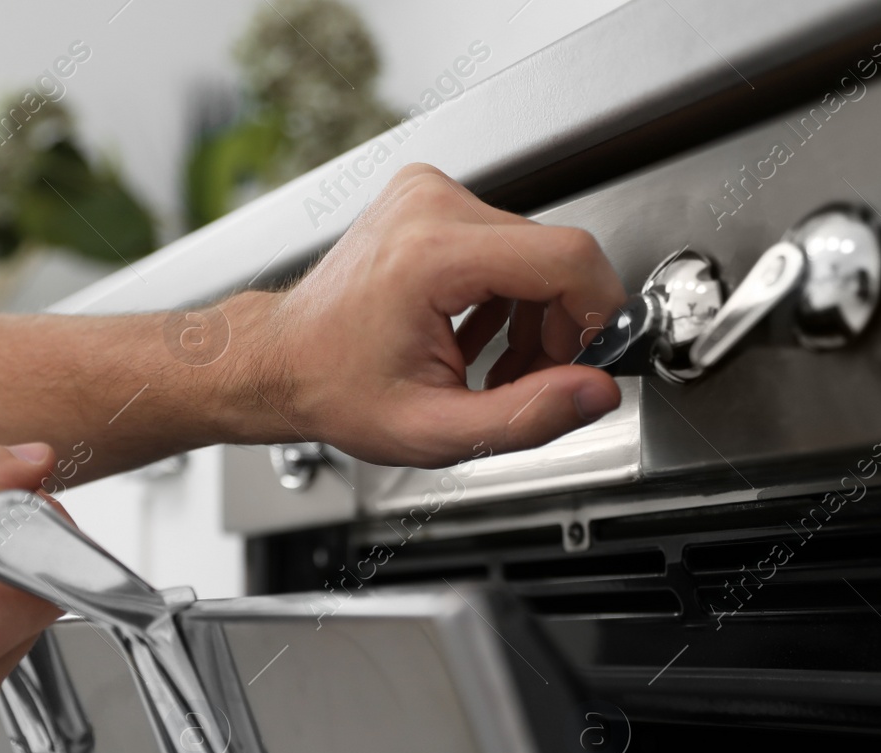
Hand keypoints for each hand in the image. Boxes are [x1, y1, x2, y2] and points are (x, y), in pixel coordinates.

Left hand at [252, 163, 626, 467]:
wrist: (282, 361)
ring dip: (534, 315)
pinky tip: (476, 337)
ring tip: (496, 367)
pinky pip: (505, 242)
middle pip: (555, 255)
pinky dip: (506, 295)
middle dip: (560, 326)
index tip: (591, 358)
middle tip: (531, 380)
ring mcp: (429, 194)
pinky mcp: (430, 199)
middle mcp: (431, 206)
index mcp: (432, 253)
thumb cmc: (335, 388)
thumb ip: (526, 416)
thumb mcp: (434, 431)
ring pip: (536, 250)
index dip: (598, 313)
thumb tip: (594, 392)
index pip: (567, 259)